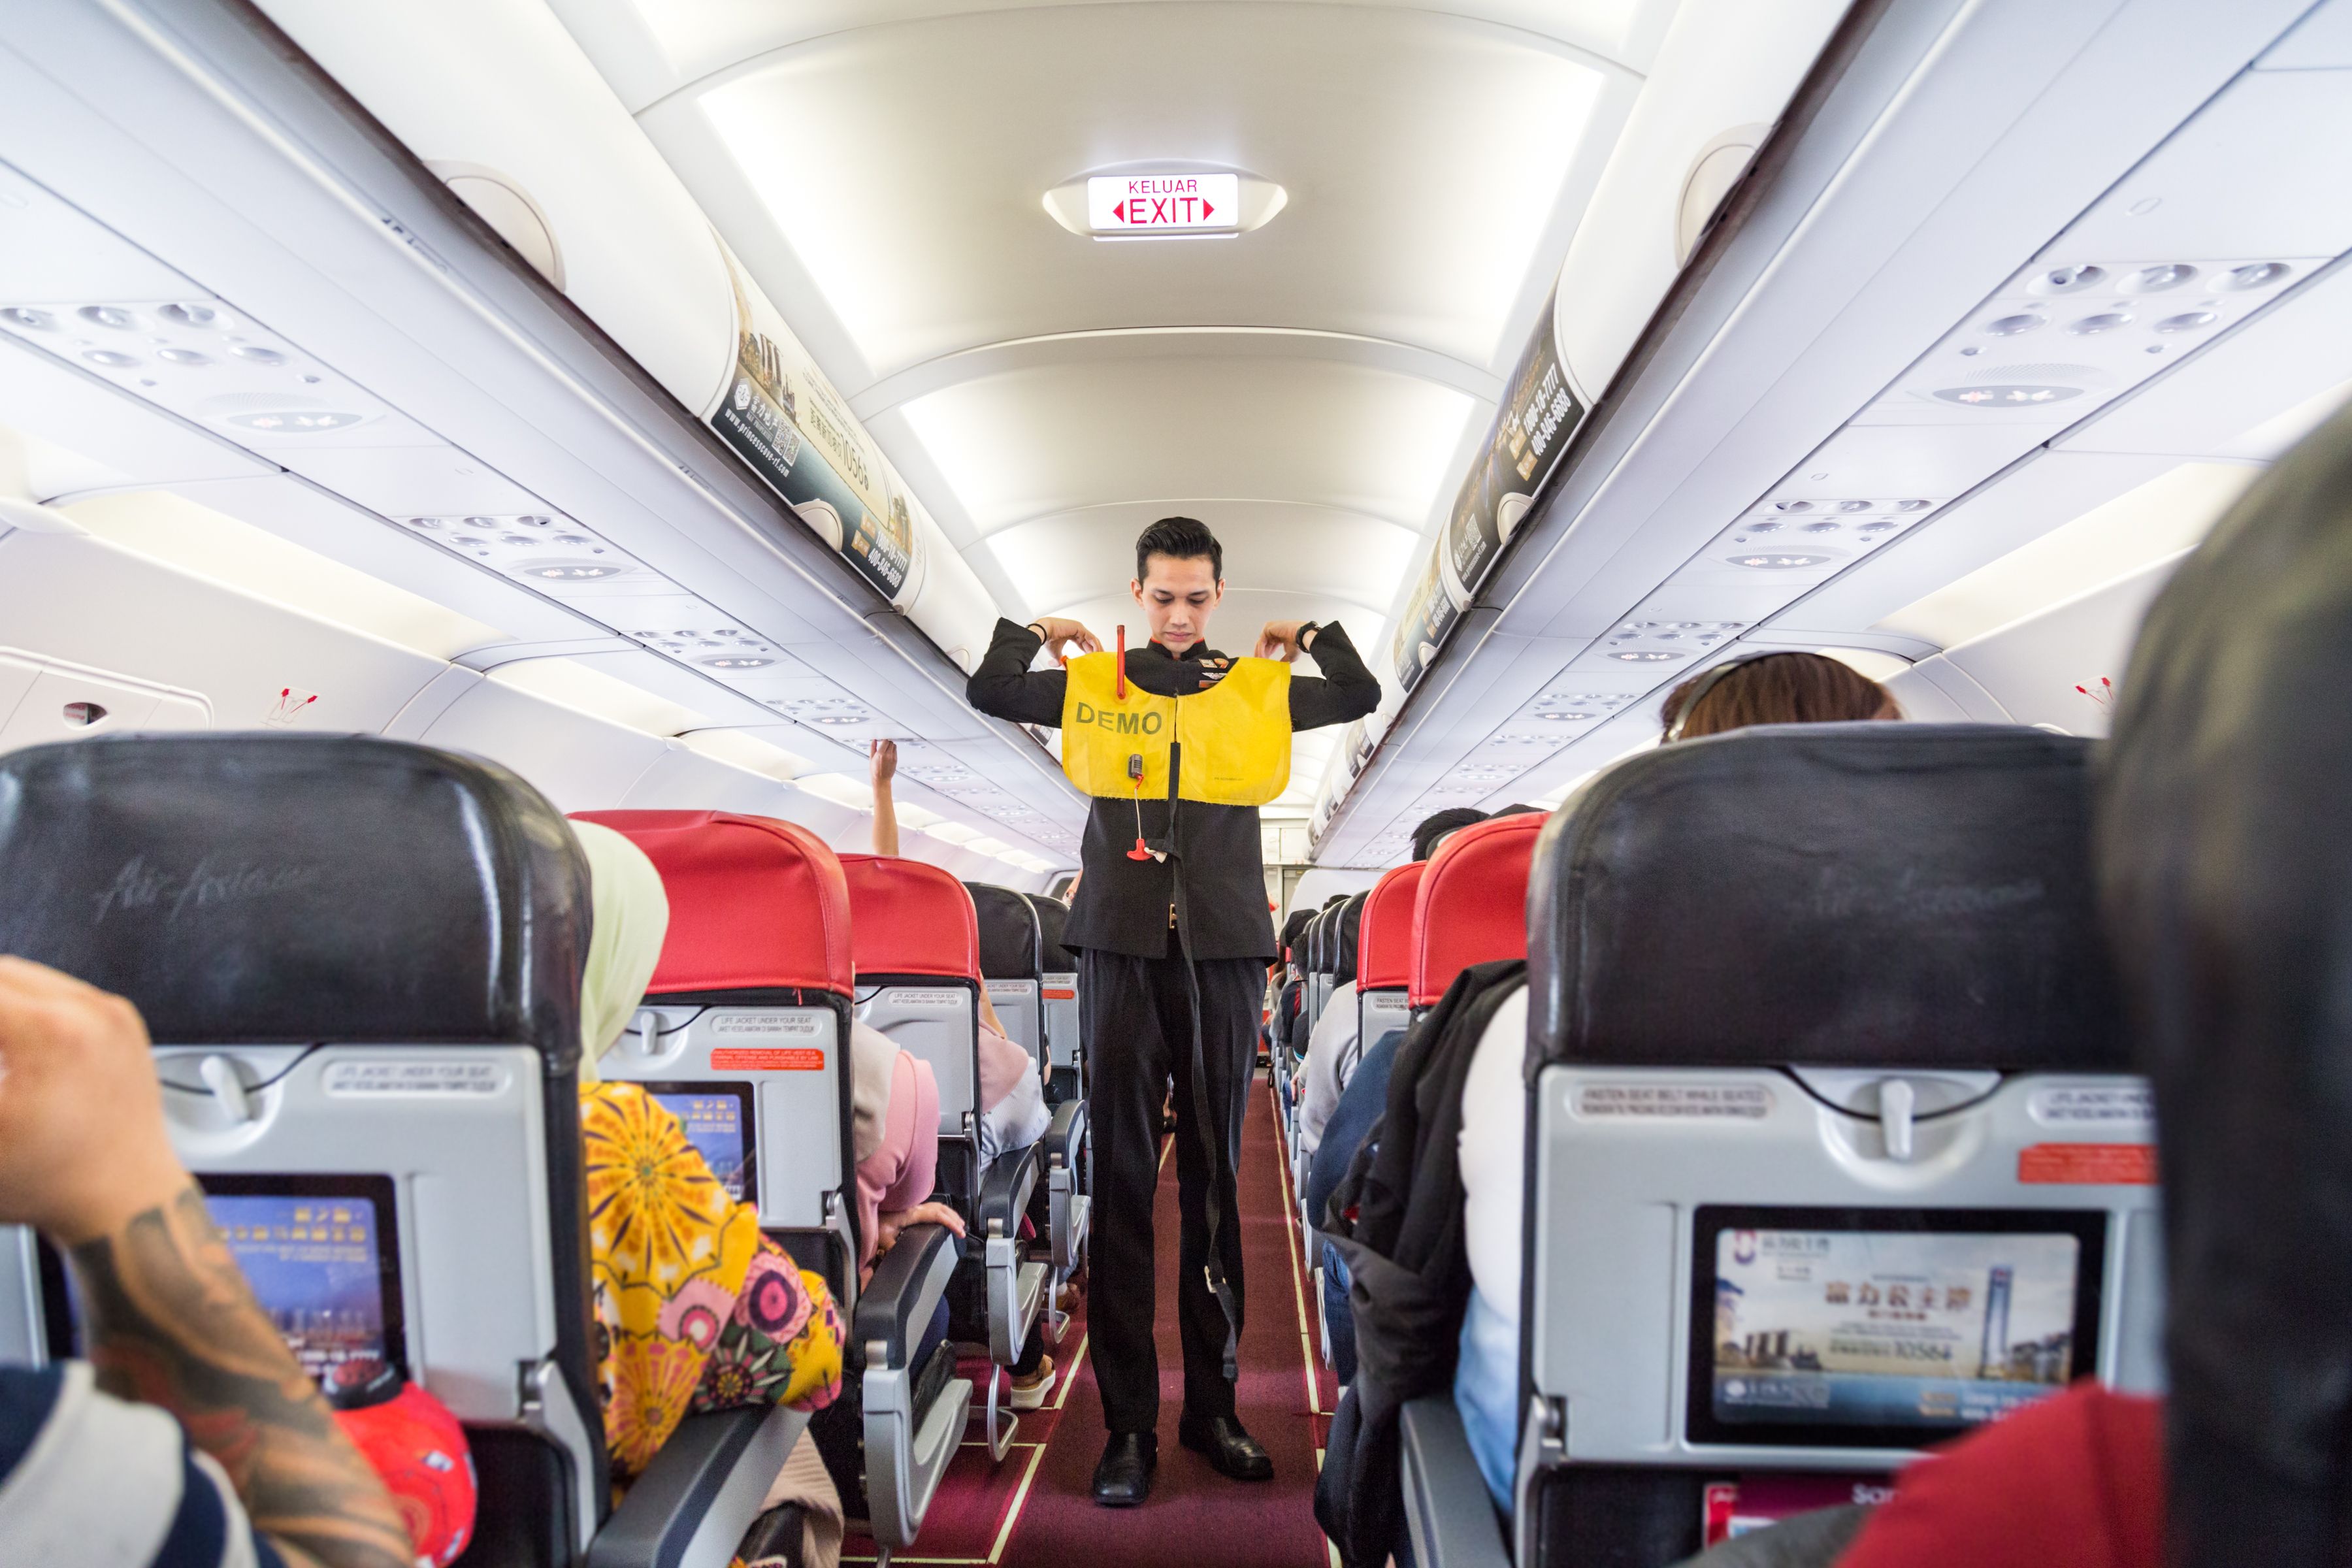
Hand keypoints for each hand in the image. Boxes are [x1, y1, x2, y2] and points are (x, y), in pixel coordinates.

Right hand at [0, 956, 188, 1244]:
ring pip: (26, 976)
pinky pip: (59, 990)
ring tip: (0, 1054)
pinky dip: (23, 1005)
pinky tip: (9, 1044)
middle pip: (0, 971)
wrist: (125, 1201)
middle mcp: (90, 1011)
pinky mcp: (122, 1022)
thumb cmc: (50, 1184)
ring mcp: (111, 1014)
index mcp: (51, 1032)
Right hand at [869, 737, 896, 782]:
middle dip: (887, 742)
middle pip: (891, 742)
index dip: (883, 740)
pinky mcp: (895, 760)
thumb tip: (874, 741)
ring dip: (890, 745)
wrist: (881, 779)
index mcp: (880, 754)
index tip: (881, 740)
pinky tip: (888, 753)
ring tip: (886, 749)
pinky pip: (895, 751)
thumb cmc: (875, 771)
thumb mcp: (871, 758)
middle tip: (883, 744)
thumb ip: (873, 748)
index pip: (885, 741)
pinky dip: (893, 750)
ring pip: (894, 746)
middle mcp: (887, 755)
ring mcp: (892, 758)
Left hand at [876, 1200, 966, 1256]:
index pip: (937, 1215)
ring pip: (937, 1206)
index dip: (950, 1222)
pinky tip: (941, 1218)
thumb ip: (894, 1248)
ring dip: (949, 1214)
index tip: (960, 1231)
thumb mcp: (883, 1238)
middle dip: (954, 1218)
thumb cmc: (875, 1221)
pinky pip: (931, 1207)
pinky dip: (941, 1212)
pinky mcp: (911, 1208)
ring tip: (957, 1223)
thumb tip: (901, 1259)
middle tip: (962, 1230)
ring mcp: (914, 1206)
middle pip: (941, 1208)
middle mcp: (916, 1207)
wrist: (865, 1208)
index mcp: (913, 1213)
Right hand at [1027, 617, 1101, 658]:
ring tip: (1099, 658)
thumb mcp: (1056, 653)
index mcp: (1071, 634)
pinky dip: (1095, 645)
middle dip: (1094, 651)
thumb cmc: (1048, 640)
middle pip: (1089, 641)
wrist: (1044, 632)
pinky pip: (1090, 637)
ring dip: (1096, 648)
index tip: (1091, 660)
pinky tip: (1096, 653)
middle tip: (1099, 660)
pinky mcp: (1079, 627)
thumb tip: (1062, 667)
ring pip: (1091, 639)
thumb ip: (1061, 660)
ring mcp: (1078, 628)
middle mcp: (1076, 630)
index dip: (1088, 651)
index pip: (1083, 643)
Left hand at [1255, 620, 1313, 660]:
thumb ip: (1284, 659)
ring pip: (1261, 642)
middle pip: (1264, 643)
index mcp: (1279, 635)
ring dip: (1260, 653)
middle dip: (1261, 653)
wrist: (1301, 637)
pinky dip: (1261, 650)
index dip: (1266, 653)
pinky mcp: (1267, 628)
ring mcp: (1270, 628)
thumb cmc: (1298, 644)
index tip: (1264, 662)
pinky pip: (1261, 641)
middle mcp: (1274, 631)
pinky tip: (1262, 657)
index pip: (1269, 644)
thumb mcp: (1290, 655)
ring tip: (1260, 663)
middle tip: (1259, 663)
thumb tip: (1280, 665)